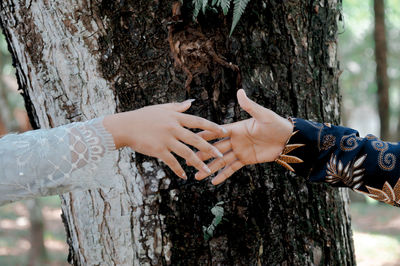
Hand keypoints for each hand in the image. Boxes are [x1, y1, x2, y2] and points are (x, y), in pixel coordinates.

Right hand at [103, 100, 226, 178]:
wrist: (125, 126)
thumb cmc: (143, 116)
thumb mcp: (161, 109)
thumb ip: (177, 107)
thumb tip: (191, 103)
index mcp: (175, 117)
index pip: (198, 121)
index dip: (212, 127)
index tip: (224, 131)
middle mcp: (173, 128)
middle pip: (196, 139)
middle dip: (210, 148)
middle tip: (220, 155)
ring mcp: (166, 139)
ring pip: (186, 153)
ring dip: (198, 163)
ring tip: (207, 170)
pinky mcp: (158, 150)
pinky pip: (172, 162)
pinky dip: (178, 169)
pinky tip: (184, 176)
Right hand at [195, 89, 292, 184]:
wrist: (288, 140)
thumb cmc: (276, 124)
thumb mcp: (263, 115)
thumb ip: (250, 106)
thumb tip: (240, 91)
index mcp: (236, 128)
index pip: (216, 132)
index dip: (204, 136)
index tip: (190, 138)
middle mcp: (234, 140)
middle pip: (215, 148)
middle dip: (201, 155)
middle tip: (188, 161)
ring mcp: (239, 151)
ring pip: (220, 161)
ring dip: (209, 168)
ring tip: (197, 176)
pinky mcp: (245, 160)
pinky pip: (232, 169)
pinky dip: (223, 175)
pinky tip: (213, 182)